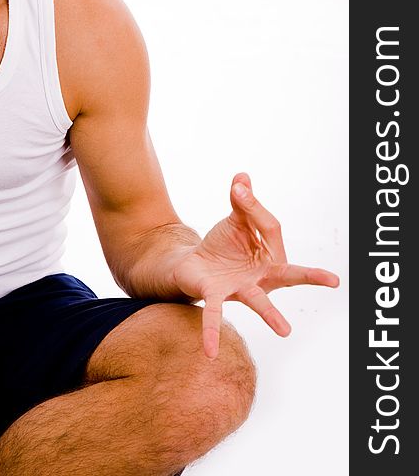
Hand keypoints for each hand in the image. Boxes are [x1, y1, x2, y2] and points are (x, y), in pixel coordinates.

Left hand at [172, 172, 339, 358]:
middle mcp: (261, 276)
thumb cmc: (224, 245)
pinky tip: (209, 353)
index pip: (271, 227)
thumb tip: (242, 176)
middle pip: (287, 273)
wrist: (195, 263)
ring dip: (271, 314)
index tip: (240, 190)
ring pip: (258, 300)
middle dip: (309, 276)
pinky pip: (215, 315)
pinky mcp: (216, 296)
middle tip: (333, 281)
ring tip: (286, 332)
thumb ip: (241, 201)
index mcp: (269, 254)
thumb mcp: (234, 219)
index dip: (253, 206)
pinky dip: (211, 332)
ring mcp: (241, 288)